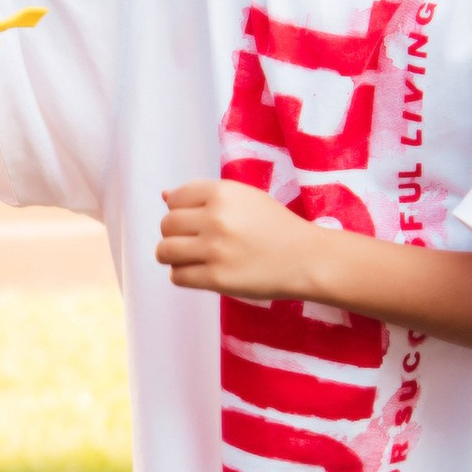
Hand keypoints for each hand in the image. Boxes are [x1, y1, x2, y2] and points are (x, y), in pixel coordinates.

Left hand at [157, 181, 334, 302]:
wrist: (307, 259)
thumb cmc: (275, 227)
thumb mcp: (245, 199)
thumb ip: (205, 196)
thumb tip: (164, 195)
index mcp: (223, 193)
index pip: (175, 198)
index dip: (180, 211)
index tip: (196, 221)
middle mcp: (216, 218)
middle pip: (166, 225)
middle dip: (175, 234)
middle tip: (195, 242)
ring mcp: (215, 249)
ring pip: (165, 251)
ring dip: (173, 256)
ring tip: (192, 258)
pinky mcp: (217, 279)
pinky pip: (177, 276)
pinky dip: (183, 275)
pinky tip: (200, 272)